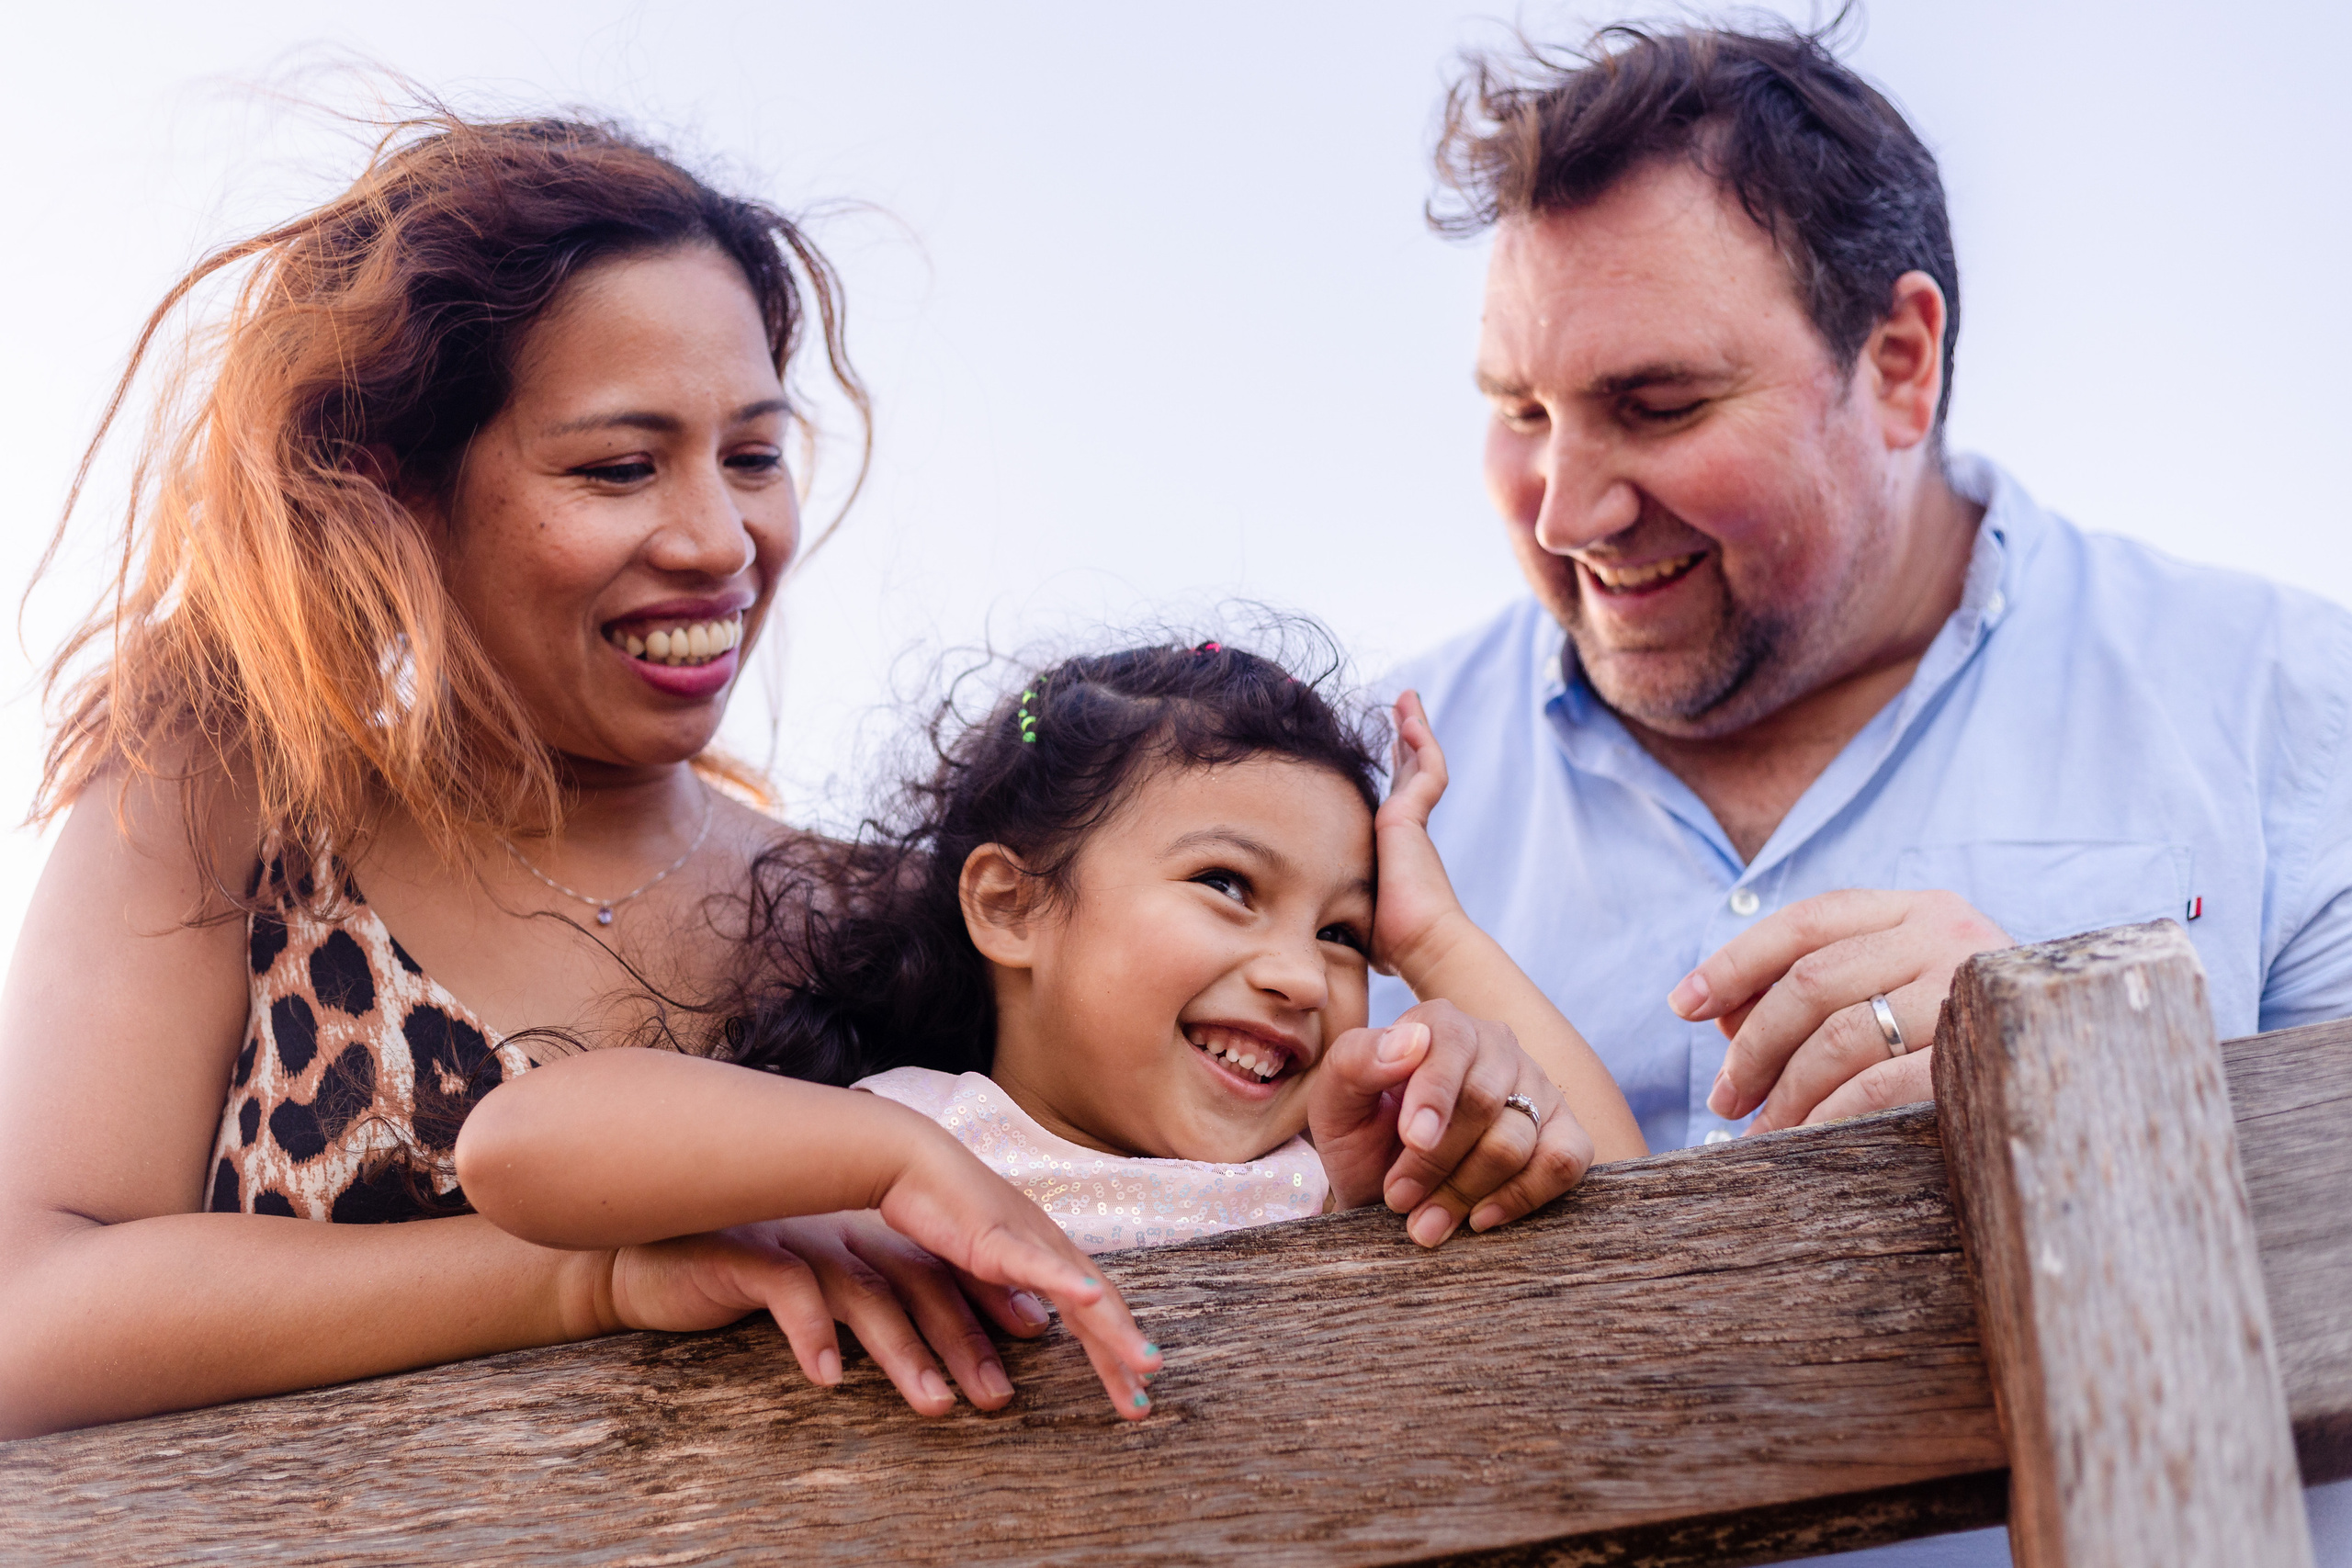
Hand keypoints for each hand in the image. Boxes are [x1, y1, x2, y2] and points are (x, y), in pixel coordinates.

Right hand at [605, 1212, 1052, 1416]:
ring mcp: (798, 1241)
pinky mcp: (749, 1255)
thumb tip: (945, 1342)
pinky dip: (811, 1333)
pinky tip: (827, 1377)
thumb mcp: (817, 1286)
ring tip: (934, 1403)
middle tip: (997, 1395)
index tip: (1033, 1334)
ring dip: (903, 1351)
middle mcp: (842, 1236)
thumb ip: (876, 1296)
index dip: (986, 1298)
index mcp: (865, 1238)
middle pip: (919, 1285)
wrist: (649, 1260)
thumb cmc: (741, 1280)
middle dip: (964, 1339)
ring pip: (866, 1295)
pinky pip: (789, 1293)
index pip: (941, 1267)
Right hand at [873, 1125, 1162, 1419]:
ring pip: (1082, 1291)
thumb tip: (1038, 1327)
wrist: (906, 1161)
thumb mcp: (980, 1266)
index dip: (1112, 1350)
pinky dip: (1066, 1282)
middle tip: (1143, 1404)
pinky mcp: (995, 1236)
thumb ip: (1008, 1295)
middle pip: (1098, 1308)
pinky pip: (1036, 1264)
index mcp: (1045, 1255)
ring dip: (1115, 1329)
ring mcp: (1027, 1238)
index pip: (1090, 1311)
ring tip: (1145, 1363)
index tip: (1131, 1389)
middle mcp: (1047, 1245)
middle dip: (1123, 1354)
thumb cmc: (939, 1211)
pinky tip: (1090, 1300)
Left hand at [1310, 1000, 1596, 1246]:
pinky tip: (1480, 1218)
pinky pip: (1564, 1162)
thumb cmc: (1361, 1138)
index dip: (1434, 1095)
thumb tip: (1412, 1041)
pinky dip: (1522, 1197)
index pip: (1451, 1043)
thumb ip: (1356, 1061)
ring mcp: (1536, 1089)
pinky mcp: (1565, 1134)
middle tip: (1399, 1198)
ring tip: (1425, 1220)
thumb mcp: (1334, 1103)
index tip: (1412, 1141)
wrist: (1385, 1193)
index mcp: (1439, 1025)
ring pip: (1514, 1141)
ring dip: (1464, 1192)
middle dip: (1436, 1162)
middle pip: (1482, 1102)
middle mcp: (1495, 1046)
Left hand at [1370, 691, 1474, 978]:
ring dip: (1415, 730)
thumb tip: (1324, 928)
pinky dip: (1421, 745)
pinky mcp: (1413, 819)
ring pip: (1420, 764)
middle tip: (1403, 712)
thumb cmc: (1391, 942)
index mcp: (1395, 848)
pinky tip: (1409, 721)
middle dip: (1407, 741)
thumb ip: (1344, 904)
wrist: (1419, 944)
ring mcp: (1413, 822)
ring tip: (1406, 700)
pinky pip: (1426, 771)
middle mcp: (1408, 831)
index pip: (1398, 800)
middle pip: (1410, 773)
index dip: (1398, 771)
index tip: (1393, 747)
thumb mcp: (1359, 912)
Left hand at [1671, 889, 2011, 1132]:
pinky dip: (1830, 1115)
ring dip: (1785, 1091)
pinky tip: (1807, 1140)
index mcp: (1916, 908)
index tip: (1682, 1004)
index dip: (1734, 962)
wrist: (2083, 1058)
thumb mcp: (1896, 988)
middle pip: (1811, 981)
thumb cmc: (1967, 1033)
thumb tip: (1718, 1020)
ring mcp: (1968, 988)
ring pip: (1839, 1035)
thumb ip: (1814, 991)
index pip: (1805, 922)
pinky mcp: (1982, 1051)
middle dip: (1752, 1045)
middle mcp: (1945, 932)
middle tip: (1725, 1099)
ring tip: (1760, 1132)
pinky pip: (1882, 1085)